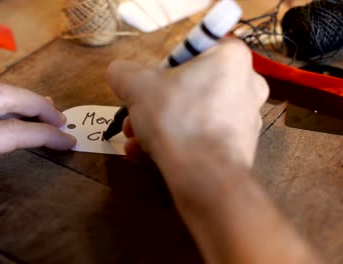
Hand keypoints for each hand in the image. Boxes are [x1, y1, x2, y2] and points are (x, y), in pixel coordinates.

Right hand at [106, 38, 323, 263]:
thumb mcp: (137, 86)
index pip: (191, 50)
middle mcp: (246, 84)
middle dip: (153, 104)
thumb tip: (118, 73)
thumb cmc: (176, 119)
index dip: (162, 68)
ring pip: (192, 114)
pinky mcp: (239, 146)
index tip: (147, 84)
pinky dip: (176, 141)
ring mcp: (245, 118)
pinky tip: (147, 154)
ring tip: (135, 140)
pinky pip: (201, 136)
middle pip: (188, 87)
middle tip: (133, 117)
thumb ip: (123, 72)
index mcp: (230, 58)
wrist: (205, 177)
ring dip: (158, 124)